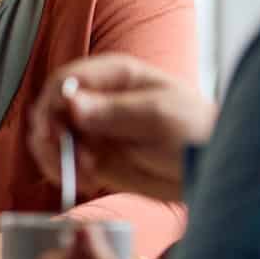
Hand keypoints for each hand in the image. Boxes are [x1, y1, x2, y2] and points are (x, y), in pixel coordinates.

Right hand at [27, 53, 216, 202]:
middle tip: (68, 161)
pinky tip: (87, 183)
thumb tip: (71, 103)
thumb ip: (114, 111)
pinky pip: (62, 161)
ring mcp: (92, 127)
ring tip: (84, 176)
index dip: (53, 104)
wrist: (209, 168)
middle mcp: (97, 97)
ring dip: (56, 157)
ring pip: (50, 136)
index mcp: (115, 75)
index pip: (67, 80)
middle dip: (52, 135)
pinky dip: (64, 172)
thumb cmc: (195, 132)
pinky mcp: (92, 155)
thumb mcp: (159, 117)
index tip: (53, 132)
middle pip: (51, 108)